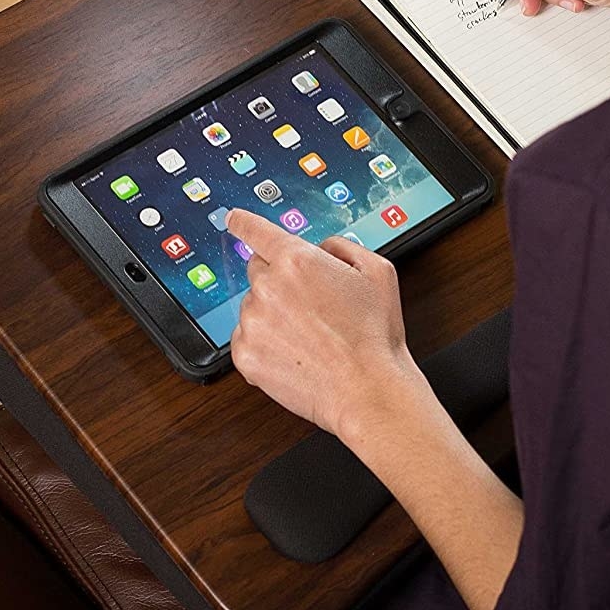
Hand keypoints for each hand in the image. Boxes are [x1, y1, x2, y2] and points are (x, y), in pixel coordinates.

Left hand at [226, 207, 419, 441]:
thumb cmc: (374, 335)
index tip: (233, 219)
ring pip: (253, 306)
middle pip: (258, 270)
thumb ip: (342, 247)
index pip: (257, 231)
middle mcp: (268, 287)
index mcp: (297, 260)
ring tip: (309, 336)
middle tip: (311, 306)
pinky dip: (264, 343)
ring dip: (272, 314)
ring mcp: (253, 322)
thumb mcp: (376, 270)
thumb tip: (322, 249)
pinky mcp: (245, 355)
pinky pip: (246, 338)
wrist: (367, 390)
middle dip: (280, 281)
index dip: (243, 223)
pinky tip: (294, 352)